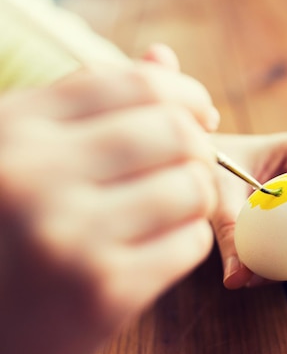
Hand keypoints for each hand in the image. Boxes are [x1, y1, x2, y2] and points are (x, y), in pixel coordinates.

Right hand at [0, 62, 218, 353]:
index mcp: (16, 128)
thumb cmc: (5, 232)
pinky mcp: (104, 295)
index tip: (199, 113)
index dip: (186, 94)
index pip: (137, 85)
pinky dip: (189, 239)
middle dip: (200, 148)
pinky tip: (161, 245)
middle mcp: (37, 176)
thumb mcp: (24, 153)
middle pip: (175, 134)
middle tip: (193, 165)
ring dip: (198, 196)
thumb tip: (164, 59)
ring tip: (176, 207)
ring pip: (191, 188)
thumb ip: (91, 106)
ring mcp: (71, 238)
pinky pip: (189, 244)